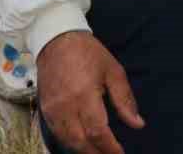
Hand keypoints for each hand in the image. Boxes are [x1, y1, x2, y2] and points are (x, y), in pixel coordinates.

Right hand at [36, 31, 144, 153]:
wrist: (57, 41)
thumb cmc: (90, 54)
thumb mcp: (114, 72)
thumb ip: (125, 100)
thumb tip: (137, 124)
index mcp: (85, 95)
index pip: (98, 131)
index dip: (110, 147)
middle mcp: (65, 106)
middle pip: (80, 141)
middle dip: (96, 153)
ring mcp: (52, 110)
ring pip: (67, 141)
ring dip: (83, 150)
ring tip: (99, 152)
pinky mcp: (44, 110)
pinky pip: (56, 134)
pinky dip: (69, 142)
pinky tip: (82, 144)